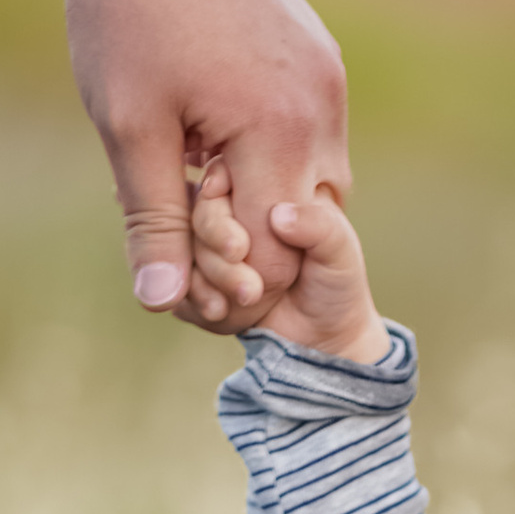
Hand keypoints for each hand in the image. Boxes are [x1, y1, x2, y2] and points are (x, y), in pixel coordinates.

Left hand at [62, 0, 351, 325]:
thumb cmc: (125, 12)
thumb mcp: (128, 128)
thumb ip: (154, 220)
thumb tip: (161, 303)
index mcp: (280, 133)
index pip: (276, 256)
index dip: (227, 283)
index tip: (175, 274)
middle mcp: (322, 109)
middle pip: (305, 228)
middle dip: (249, 248)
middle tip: (179, 231)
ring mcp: (327, 78)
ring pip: (314, 183)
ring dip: (259, 200)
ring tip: (190, 180)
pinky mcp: (318, 53)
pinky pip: (311, 135)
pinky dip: (269, 156)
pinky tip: (210, 134)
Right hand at [192, 167, 386, 364]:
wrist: (321, 337)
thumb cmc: (335, 283)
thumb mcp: (339, 252)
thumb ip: (319, 228)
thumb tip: (279, 216)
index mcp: (260, 185)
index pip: (221, 176)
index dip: (219, 204)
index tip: (239, 243)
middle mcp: (228, 210)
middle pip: (193, 212)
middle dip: (215, 250)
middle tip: (250, 286)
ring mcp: (207, 245)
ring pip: (178, 248)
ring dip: (205, 280)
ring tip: (247, 300)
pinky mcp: (195, 278)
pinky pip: (175, 284)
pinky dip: (194, 301)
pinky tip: (221, 312)